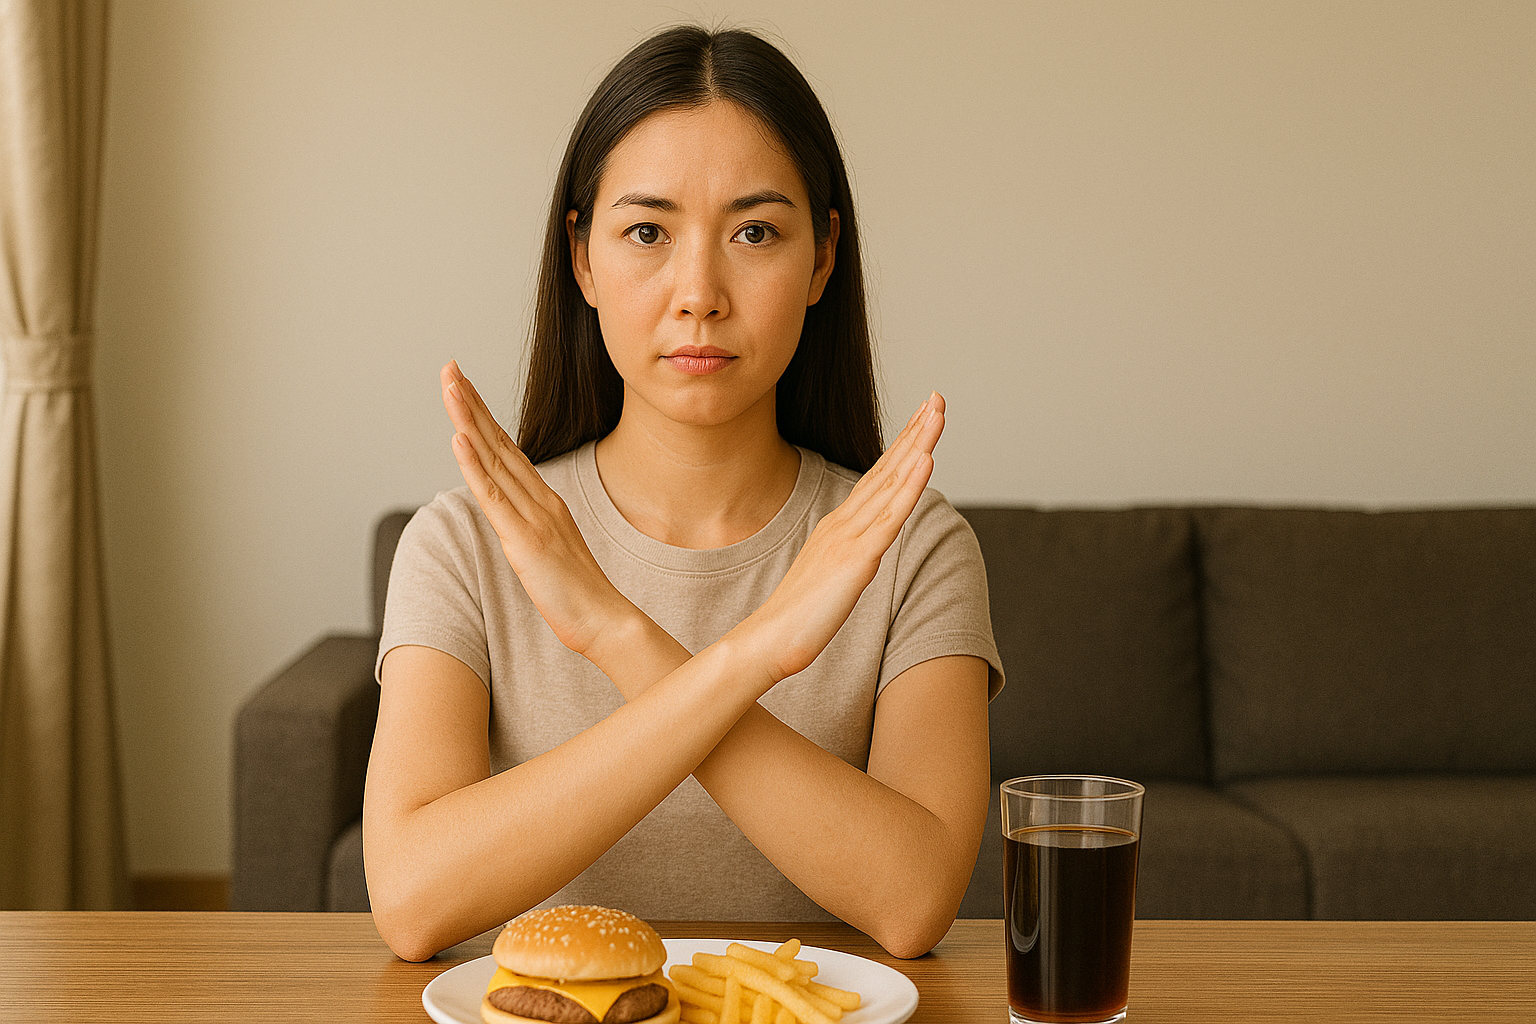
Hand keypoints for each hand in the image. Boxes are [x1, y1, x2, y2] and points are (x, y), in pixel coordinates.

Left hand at [440, 361, 631, 658]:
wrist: (607, 620)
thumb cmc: (580, 595)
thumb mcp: (552, 552)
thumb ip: (535, 528)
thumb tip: (516, 518)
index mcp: (545, 502)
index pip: (507, 450)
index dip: (484, 416)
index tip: (463, 386)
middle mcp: (540, 500)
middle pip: (498, 443)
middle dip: (471, 403)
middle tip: (450, 367)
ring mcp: (533, 517)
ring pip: (494, 460)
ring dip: (469, 420)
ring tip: (450, 387)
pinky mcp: (525, 540)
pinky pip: (494, 497)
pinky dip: (475, 466)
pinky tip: (459, 440)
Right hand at [735, 392, 946, 683]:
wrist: (767, 641)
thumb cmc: (795, 617)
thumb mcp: (827, 575)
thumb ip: (844, 557)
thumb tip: (861, 553)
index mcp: (839, 526)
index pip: (877, 477)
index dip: (902, 445)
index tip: (922, 417)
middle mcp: (844, 523)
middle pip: (887, 469)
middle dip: (915, 431)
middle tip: (937, 398)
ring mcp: (850, 538)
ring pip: (892, 483)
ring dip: (917, 445)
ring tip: (937, 413)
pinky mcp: (857, 560)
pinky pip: (890, 518)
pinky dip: (909, 486)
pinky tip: (926, 460)